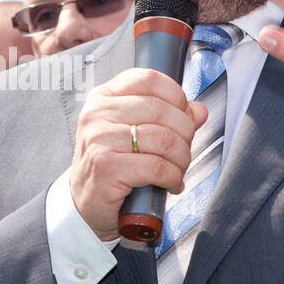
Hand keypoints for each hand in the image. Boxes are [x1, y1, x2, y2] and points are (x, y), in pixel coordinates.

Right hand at [70, 68, 207, 240]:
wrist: (85, 204)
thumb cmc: (111, 166)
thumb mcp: (133, 134)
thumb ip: (167, 117)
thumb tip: (199, 110)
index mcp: (103, 97)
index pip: (149, 79)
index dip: (176, 96)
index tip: (183, 117)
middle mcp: (97, 114)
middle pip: (161, 109)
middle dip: (185, 133)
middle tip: (183, 150)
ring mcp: (99, 139)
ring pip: (164, 139)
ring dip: (181, 159)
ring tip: (177, 169)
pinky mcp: (106, 167)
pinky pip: (157, 167)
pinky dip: (173, 177)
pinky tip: (170, 183)